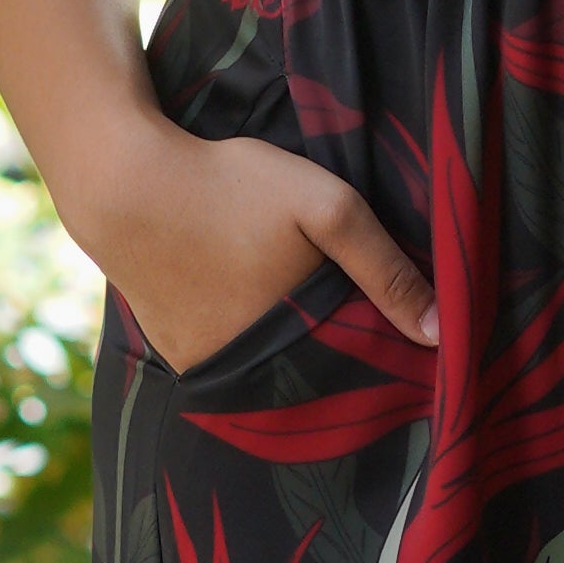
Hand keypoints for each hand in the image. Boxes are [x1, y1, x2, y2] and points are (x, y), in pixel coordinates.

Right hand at [62, 117, 437, 375]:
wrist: (122, 183)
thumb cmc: (231, 186)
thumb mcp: (325, 207)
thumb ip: (384, 268)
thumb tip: (440, 334)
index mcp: (294, 346)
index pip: (355, 374)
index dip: (379, 358)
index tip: (399, 345)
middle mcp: (250, 374)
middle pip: (312, 379)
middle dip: (336, 361)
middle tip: (342, 320)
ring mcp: (208, 370)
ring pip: (271, 372)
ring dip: (290, 354)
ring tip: (297, 313)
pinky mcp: (178, 356)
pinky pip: (231, 362)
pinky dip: (248, 344)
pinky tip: (248, 305)